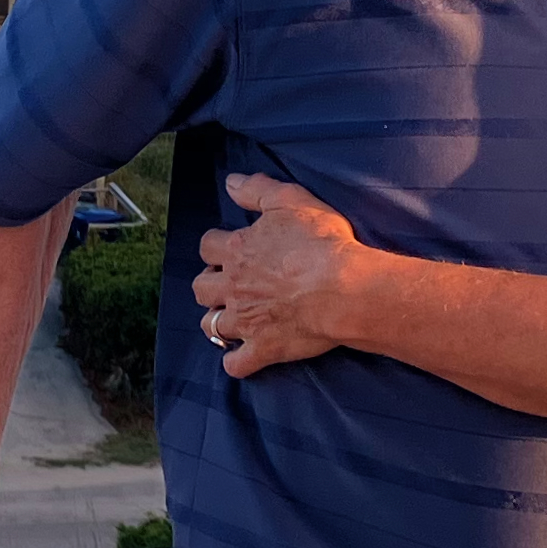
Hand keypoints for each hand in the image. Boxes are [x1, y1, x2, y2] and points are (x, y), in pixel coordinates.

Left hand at [192, 173, 367, 376]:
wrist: (344, 288)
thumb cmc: (322, 242)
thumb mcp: (292, 201)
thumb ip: (257, 189)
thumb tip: (230, 183)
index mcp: (239, 251)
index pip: (208, 246)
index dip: (215, 246)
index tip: (228, 248)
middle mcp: (234, 287)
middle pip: (201, 288)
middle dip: (209, 285)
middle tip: (227, 284)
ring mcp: (246, 321)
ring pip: (212, 326)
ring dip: (217, 322)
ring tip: (231, 319)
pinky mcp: (264, 349)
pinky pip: (237, 364)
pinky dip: (236, 362)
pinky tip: (243, 358)